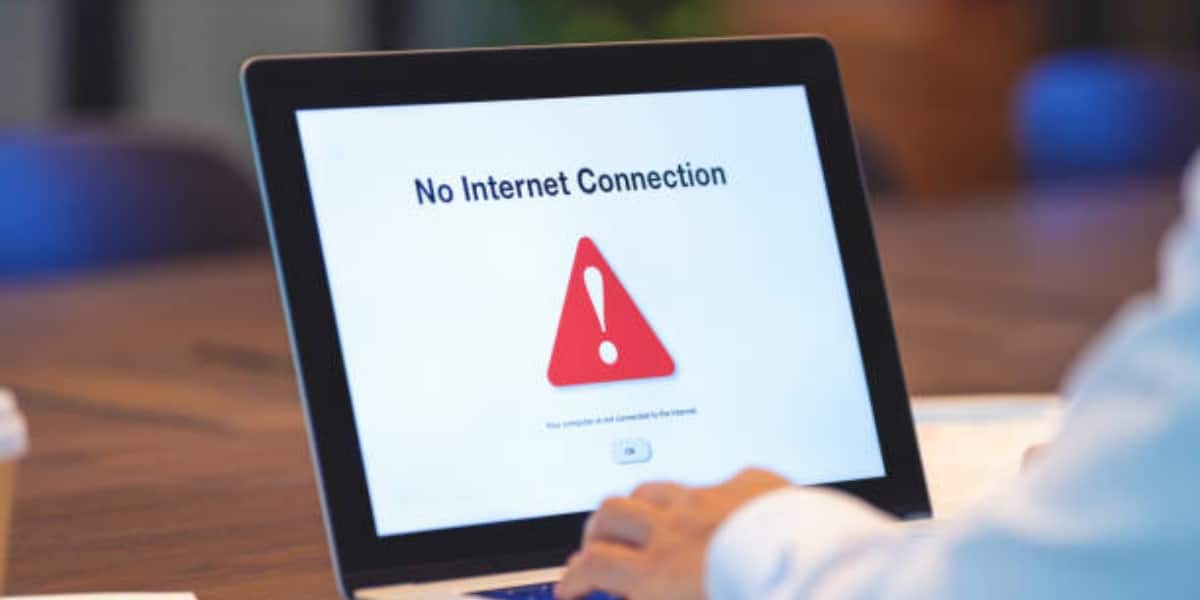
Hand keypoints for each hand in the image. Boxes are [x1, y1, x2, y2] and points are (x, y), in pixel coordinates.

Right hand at [555, 468, 790, 599]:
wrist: (826, 576)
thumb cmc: (762, 599)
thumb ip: (660, 598)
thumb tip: (637, 595)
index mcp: (658, 573)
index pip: (593, 566)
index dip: (572, 577)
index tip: (570, 586)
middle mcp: (676, 529)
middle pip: (610, 515)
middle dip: (596, 531)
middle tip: (597, 547)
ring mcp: (712, 500)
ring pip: (653, 489)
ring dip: (639, 506)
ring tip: (643, 523)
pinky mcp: (751, 485)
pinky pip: (718, 482)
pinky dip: (708, 499)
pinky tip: (720, 512)